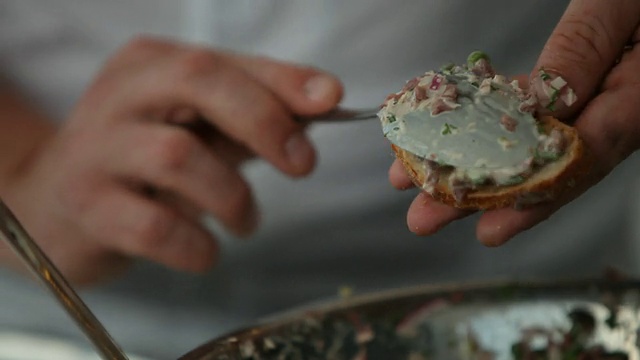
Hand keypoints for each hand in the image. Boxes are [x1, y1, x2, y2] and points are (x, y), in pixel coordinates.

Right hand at [1, 36, 341, 283]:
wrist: (52, 205)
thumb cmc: (140, 164)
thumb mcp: (194, 129)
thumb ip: (249, 117)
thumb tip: (319, 106)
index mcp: (150, 65)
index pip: (223, 61)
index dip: (282, 80)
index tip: (330, 99)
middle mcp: (119, 95)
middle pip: (198, 83)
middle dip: (264, 122)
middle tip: (302, 164)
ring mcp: (96, 150)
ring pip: (178, 157)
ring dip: (233, 198)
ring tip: (245, 221)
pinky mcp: (86, 207)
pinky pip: (155, 226)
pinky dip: (197, 245)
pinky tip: (206, 250)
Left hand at [390, 0, 639, 245]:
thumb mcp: (615, 11)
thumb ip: (582, 55)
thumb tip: (538, 108)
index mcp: (632, 99)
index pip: (578, 160)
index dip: (531, 199)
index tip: (488, 226)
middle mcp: (610, 112)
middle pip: (541, 165)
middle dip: (479, 195)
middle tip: (425, 218)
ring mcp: (588, 102)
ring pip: (526, 142)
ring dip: (470, 161)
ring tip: (417, 179)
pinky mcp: (569, 87)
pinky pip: (525, 111)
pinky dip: (484, 121)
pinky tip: (447, 131)